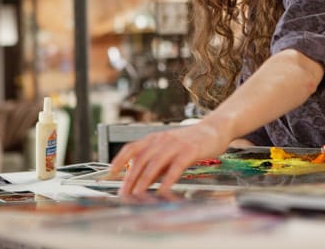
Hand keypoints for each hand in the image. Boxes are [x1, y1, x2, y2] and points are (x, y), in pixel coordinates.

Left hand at [109, 121, 229, 195]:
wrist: (214, 129)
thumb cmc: (190, 141)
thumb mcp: (169, 149)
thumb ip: (156, 163)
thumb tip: (142, 180)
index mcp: (155, 138)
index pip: (131, 148)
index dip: (119, 160)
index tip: (110, 173)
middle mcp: (162, 139)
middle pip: (141, 159)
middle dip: (130, 177)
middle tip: (124, 193)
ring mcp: (175, 144)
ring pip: (155, 163)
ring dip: (144, 180)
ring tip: (138, 194)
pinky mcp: (189, 151)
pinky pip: (175, 167)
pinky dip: (168, 179)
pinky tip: (163, 190)